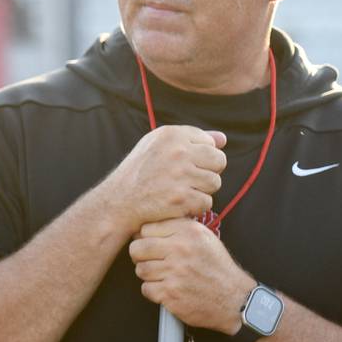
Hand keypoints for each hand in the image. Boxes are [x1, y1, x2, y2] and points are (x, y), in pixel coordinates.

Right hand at [103, 126, 226, 234]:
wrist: (118, 202)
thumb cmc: (139, 172)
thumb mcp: (157, 146)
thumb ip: (191, 139)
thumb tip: (223, 139)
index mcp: (171, 134)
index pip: (210, 144)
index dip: (200, 158)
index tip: (182, 166)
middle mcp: (177, 151)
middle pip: (219, 161)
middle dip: (207, 173)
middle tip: (187, 181)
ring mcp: (179, 175)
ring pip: (215, 183)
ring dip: (201, 191)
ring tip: (181, 192)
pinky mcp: (181, 198)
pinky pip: (207, 202)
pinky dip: (194, 207)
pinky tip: (178, 204)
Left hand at [129, 218, 255, 332]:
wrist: (235, 299)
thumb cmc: (218, 269)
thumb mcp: (204, 237)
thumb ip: (179, 228)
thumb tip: (148, 226)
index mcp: (188, 231)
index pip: (146, 228)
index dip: (146, 238)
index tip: (152, 245)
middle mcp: (180, 249)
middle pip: (137, 248)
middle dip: (140, 256)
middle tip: (151, 261)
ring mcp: (174, 272)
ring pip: (140, 269)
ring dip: (148, 275)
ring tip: (163, 276)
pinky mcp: (170, 293)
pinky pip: (146, 289)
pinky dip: (154, 291)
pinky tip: (168, 289)